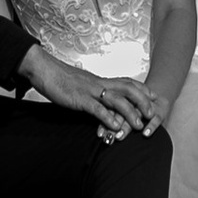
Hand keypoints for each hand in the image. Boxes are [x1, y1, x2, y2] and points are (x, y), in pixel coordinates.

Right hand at [25, 50, 166, 137]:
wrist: (44, 70)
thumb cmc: (61, 79)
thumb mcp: (82, 85)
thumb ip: (93, 92)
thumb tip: (101, 101)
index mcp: (100, 80)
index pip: (126, 81)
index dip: (141, 89)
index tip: (153, 97)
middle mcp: (99, 83)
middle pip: (127, 88)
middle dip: (142, 100)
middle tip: (152, 113)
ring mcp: (90, 91)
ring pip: (116, 99)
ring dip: (129, 112)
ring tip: (138, 124)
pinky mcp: (80, 99)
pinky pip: (97, 108)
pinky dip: (107, 118)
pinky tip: (115, 127)